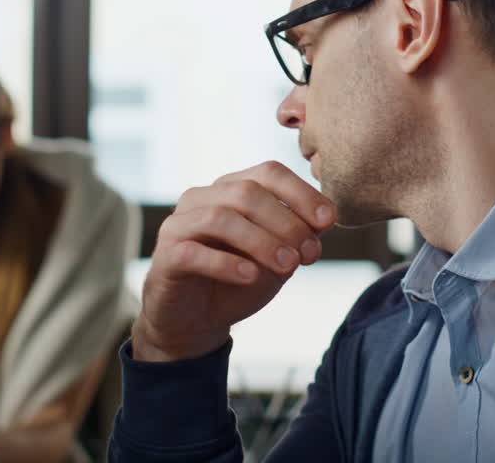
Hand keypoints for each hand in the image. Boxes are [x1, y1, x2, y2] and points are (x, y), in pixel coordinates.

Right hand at [133, 161, 334, 361]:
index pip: (268, 173)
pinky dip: (226, 263)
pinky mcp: (165, 257)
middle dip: (286, 222)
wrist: (197, 321)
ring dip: (261, 241)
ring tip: (288, 267)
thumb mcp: (278, 258)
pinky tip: (250, 276)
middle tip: (309, 254)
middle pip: (247, 193)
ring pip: (221, 218)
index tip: (328, 221)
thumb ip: (299, 236)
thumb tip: (325, 219)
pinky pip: (193, 252)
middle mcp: (202, 198)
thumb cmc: (240, 280)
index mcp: (231, 188)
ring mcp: (179, 225)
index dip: (301, 193)